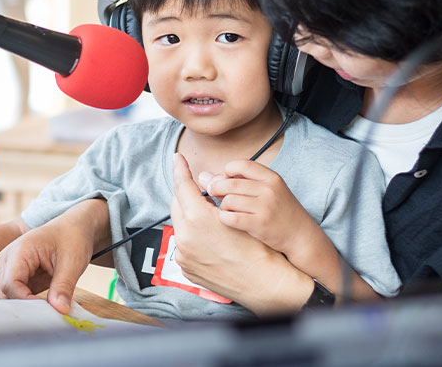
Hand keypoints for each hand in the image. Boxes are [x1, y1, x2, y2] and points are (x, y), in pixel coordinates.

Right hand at [0, 222, 87, 313]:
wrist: (73, 230)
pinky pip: (8, 296)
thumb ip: (63, 287)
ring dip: (16, 308)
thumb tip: (60, 310)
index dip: (26, 302)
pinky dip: (19, 306)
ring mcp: (7, 268)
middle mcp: (7, 259)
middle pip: (0, 293)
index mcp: (19, 251)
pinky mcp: (13, 278)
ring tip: (39, 315)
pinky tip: (37, 311)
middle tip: (44, 316)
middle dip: (20, 308)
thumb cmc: (72, 239)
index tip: (48, 311)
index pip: (10, 285)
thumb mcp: (72, 262)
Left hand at [170, 154, 312, 314]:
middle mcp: (185, 236)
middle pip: (178, 204)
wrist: (264, 283)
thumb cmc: (257, 247)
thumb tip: (203, 181)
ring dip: (189, 217)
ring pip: (180, 224)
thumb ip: (214, 197)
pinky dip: (191, 237)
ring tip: (208, 219)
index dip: (179, 169)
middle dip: (187, 196)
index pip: (183, 186)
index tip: (177, 158)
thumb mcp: (237, 213)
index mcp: (198, 219)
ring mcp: (183, 254)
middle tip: (202, 194)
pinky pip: (183, 243)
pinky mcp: (185, 267)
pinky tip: (208, 239)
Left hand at [200, 160, 320, 254]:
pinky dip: (224, 218)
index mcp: (271, 177)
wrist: (301, 237)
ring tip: (227, 210)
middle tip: (213, 194)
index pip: (240, 165)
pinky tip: (227, 221)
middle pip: (229, 183)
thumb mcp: (267, 190)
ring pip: (228, 201)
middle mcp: (268, 189)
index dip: (226, 172)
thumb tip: (204, 176)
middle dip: (216, 188)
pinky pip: (230, 217)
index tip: (224, 180)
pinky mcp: (259, 224)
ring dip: (223, 206)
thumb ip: (239, 182)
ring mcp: (265, 207)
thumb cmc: (280, 212)